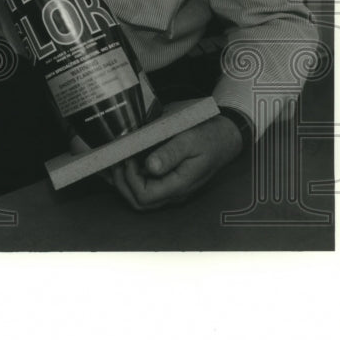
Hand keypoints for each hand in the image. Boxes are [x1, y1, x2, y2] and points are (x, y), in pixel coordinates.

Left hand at [109, 111, 243, 210]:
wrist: (224, 138)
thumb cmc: (208, 137)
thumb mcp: (190, 140)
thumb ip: (170, 154)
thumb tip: (150, 167)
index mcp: (179, 184)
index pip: (145, 196)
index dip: (130, 179)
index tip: (127, 158)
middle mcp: (174, 192)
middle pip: (139, 202)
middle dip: (122, 183)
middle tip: (116, 160)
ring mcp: (171, 189)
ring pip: (140, 198)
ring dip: (123, 182)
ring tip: (114, 162)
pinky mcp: (168, 182)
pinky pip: (146, 188)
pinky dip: (129, 179)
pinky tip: (121, 165)